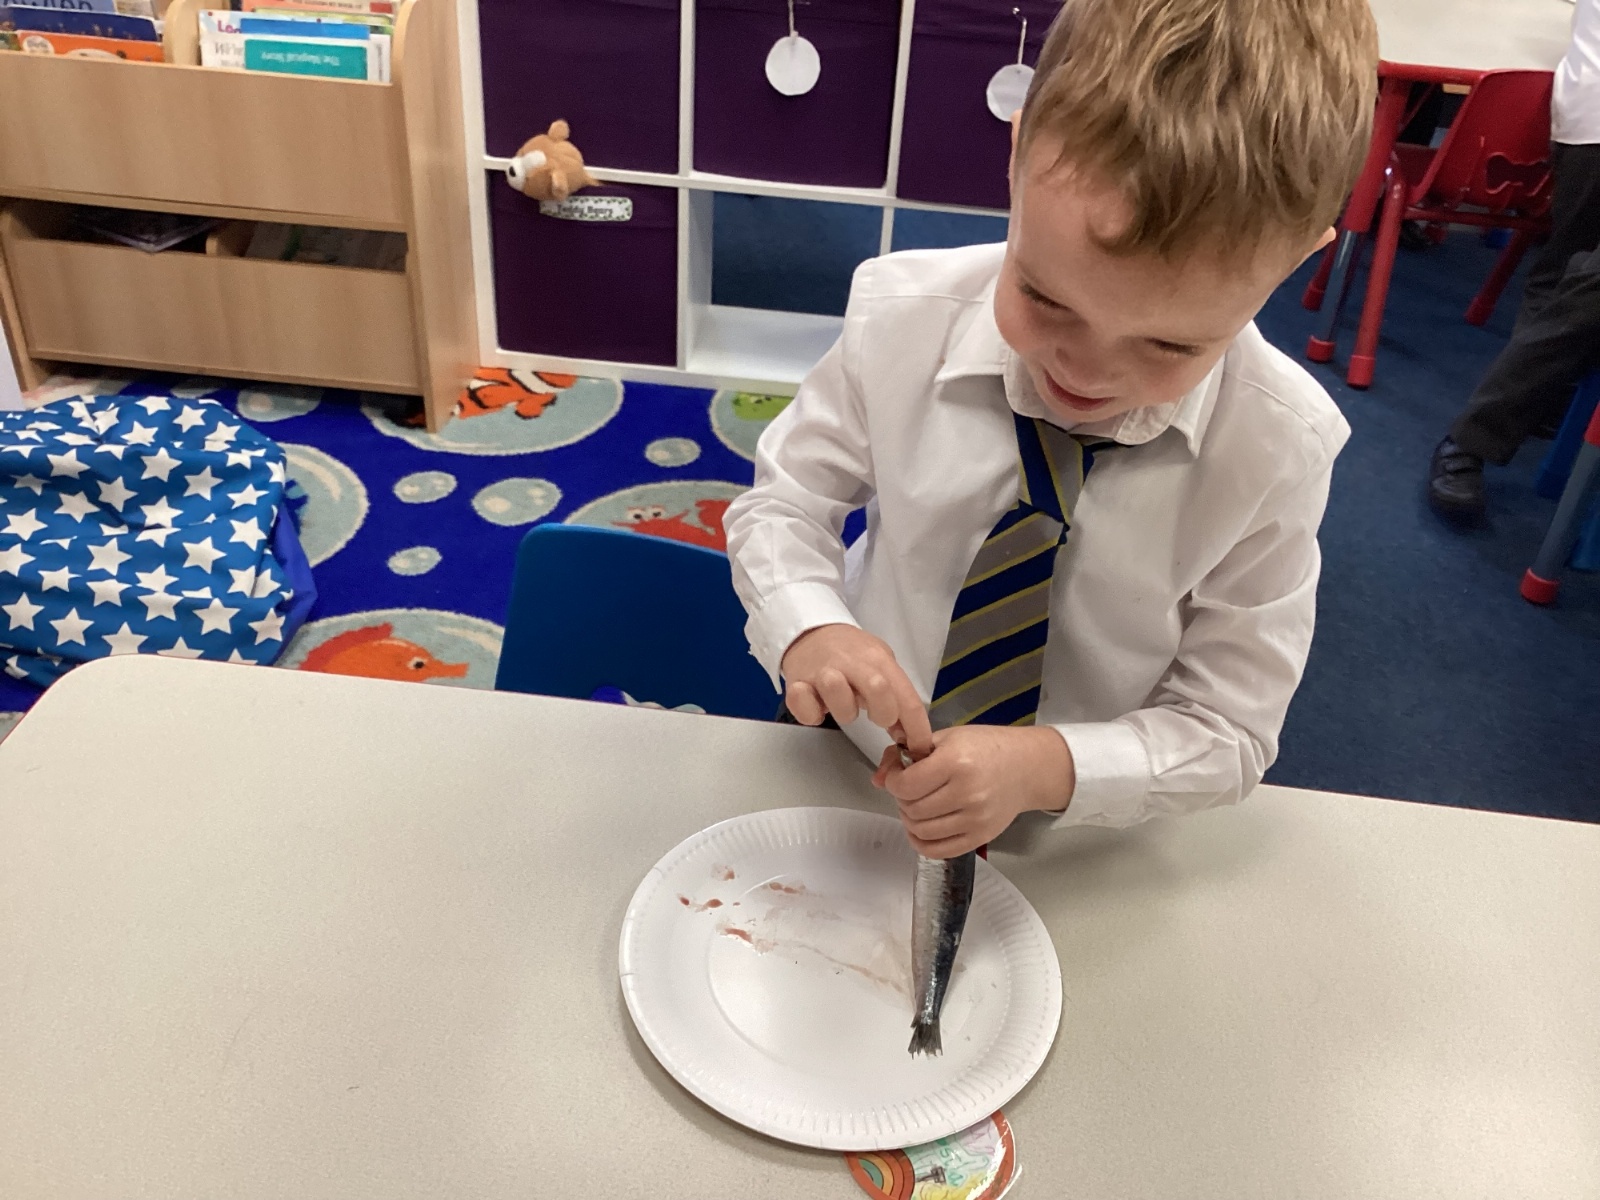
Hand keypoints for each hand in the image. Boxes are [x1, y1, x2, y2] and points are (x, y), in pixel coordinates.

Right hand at [780, 624, 933, 755]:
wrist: (810, 632)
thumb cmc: (850, 654)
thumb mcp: (879, 665)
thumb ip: (895, 697)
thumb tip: (906, 733)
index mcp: (877, 659)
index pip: (906, 697)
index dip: (917, 728)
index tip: (919, 748)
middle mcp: (851, 662)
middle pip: (878, 689)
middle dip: (884, 714)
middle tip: (878, 720)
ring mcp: (822, 672)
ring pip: (839, 695)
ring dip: (844, 711)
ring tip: (841, 705)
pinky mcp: (796, 684)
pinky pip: (804, 708)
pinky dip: (811, 714)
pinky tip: (816, 706)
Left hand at [873, 725, 1074, 857]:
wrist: (1026, 767)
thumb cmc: (986, 747)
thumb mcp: (945, 738)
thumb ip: (906, 754)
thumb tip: (877, 779)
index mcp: (956, 762)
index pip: (905, 785)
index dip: (893, 780)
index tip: (898, 774)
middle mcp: (967, 793)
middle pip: (911, 809)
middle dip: (901, 799)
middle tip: (910, 788)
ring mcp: (975, 819)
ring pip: (921, 831)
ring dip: (909, 819)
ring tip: (918, 804)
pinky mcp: (980, 837)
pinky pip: (937, 851)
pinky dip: (921, 841)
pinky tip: (923, 826)